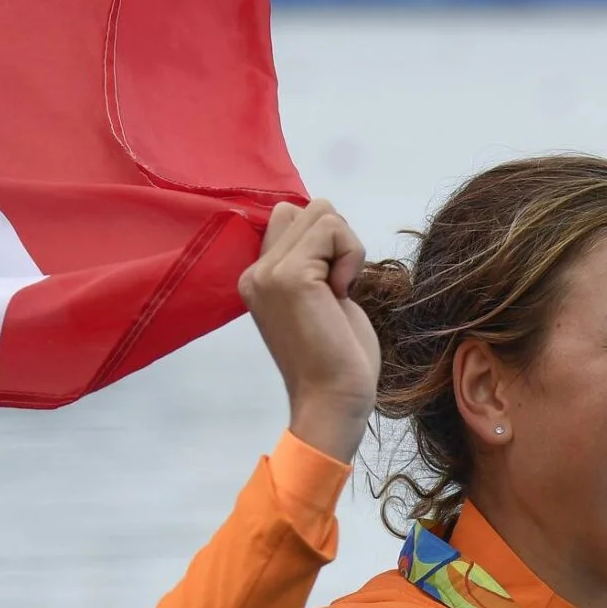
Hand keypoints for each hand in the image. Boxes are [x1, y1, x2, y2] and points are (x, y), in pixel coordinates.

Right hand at [237, 200, 376, 462]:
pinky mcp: (291, 275)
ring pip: (321, 211)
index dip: (323, 241)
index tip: (332, 283)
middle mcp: (254, 271)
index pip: (287, 218)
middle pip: (305, 208)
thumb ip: (311, 264)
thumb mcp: (318, 300)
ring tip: (339, 290)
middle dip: (336, 239)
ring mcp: (268, 272)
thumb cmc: (336, 358)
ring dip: (346, 246)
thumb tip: (328, 226)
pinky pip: (333, 228)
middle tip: (338, 286)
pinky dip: (351, 254)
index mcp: (257, 278)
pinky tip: (342, 292)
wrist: (333, 399)